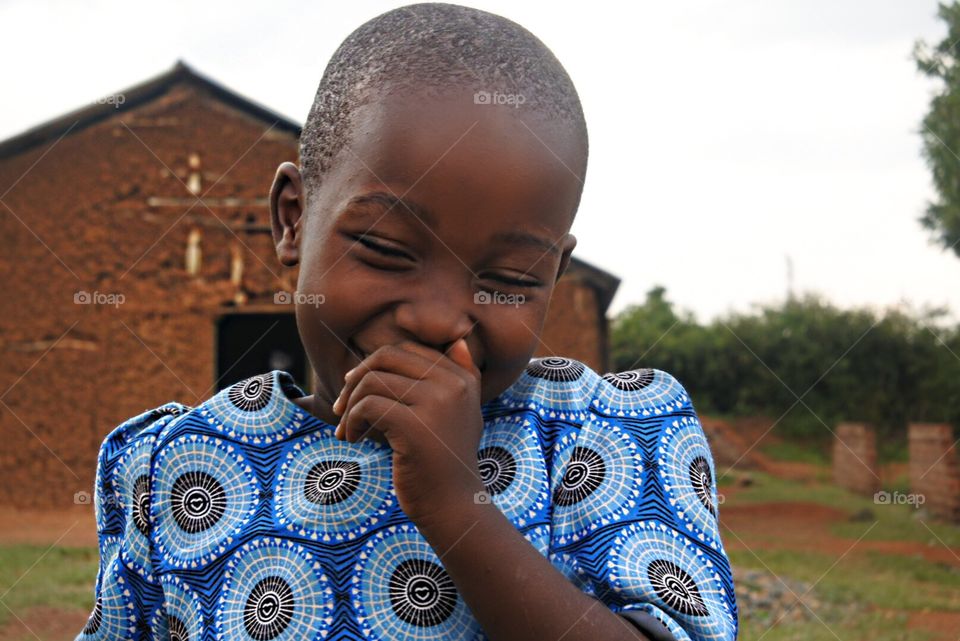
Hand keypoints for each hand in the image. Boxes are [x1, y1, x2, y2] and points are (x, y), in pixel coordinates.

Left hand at [331, 339, 486, 523]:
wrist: (453, 507)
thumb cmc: (446, 461)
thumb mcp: (462, 414)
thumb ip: (461, 376)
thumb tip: (457, 340)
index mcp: (462, 377)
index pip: (406, 349)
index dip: (374, 365)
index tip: (358, 390)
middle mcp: (454, 384)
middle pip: (387, 357)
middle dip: (356, 378)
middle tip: (342, 406)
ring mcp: (437, 404)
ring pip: (373, 381)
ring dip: (350, 405)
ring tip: (347, 429)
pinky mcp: (415, 426)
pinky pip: (368, 405)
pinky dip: (352, 421)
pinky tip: (353, 439)